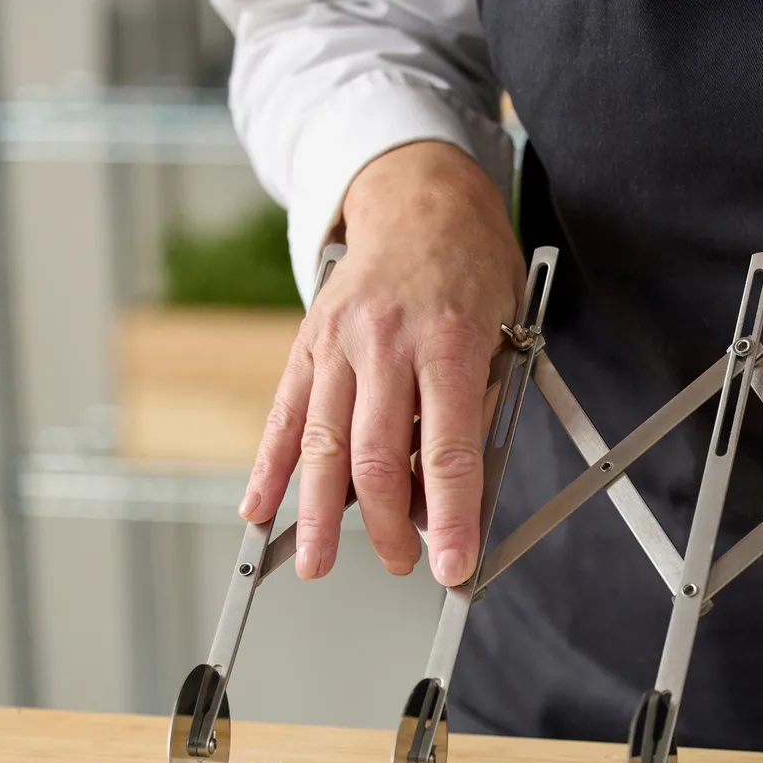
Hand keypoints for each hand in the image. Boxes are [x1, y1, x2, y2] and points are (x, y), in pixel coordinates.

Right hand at [240, 141, 524, 584]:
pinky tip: (258, 507)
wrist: (419, 197)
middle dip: (385, 526)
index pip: (449, 451)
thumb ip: (477, 410)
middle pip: (376, 458)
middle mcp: (387, 343)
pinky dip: (269, 466)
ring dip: (317, 514)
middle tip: (398, 562)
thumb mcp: (504, 332)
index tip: (455, 566)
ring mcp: (339, 342)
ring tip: (313, 562)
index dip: (451, 519)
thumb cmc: (469, 267)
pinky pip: (285, 415)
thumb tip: (450, 492)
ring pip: (323, 445)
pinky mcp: (308, 344)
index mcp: (448, 343)